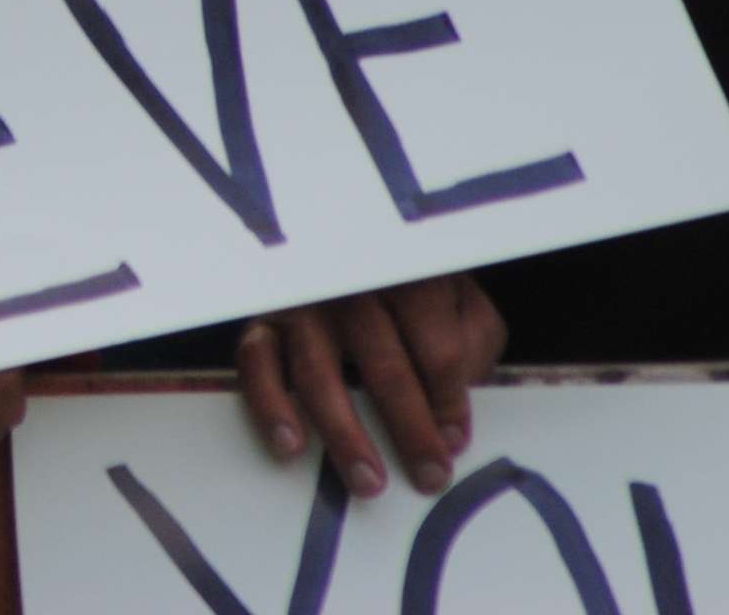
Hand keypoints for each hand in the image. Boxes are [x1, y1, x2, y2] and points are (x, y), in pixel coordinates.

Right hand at [234, 274, 504, 499]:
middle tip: (427, 477)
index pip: (438, 350)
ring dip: (345, 434)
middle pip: (384, 366)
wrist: (352, 246)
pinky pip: (256, 364)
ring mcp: (304, 305)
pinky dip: (271, 406)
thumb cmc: (415, 291)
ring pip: (319, 374)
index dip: (449, 402)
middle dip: (410, 429)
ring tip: (367, 482)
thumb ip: (472, 345)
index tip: (455, 444)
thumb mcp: (461, 303)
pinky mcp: (261, 321)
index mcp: (411, 281)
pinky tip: (291, 445)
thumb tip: (454, 415)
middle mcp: (353, 289)